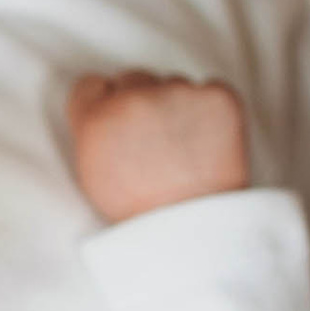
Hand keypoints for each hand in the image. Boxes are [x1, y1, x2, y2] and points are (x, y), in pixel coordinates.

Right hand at [67, 71, 250, 222]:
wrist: (194, 232)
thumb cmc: (141, 212)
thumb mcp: (92, 176)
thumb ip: (93, 131)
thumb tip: (106, 101)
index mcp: (95, 119)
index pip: (92, 84)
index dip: (105, 104)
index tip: (119, 124)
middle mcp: (134, 99)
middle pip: (134, 78)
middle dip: (141, 102)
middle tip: (155, 141)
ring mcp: (178, 94)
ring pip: (173, 84)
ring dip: (177, 106)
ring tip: (184, 149)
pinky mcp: (217, 97)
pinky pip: (211, 90)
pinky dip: (211, 110)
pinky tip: (207, 142)